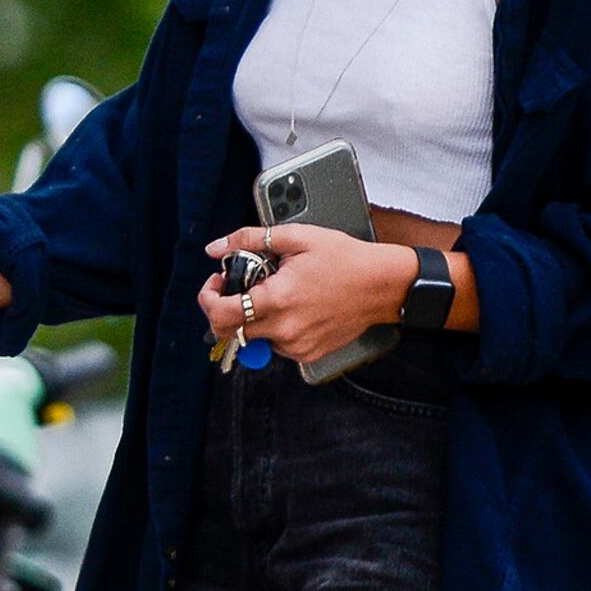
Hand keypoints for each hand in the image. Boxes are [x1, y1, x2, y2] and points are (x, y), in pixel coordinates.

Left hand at [195, 223, 409, 363]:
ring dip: (251, 318)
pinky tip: (291, 307)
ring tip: (273, 292)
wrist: (382, 285)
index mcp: (277, 299)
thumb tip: (215, 248)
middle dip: (224, 308)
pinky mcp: (308, 353)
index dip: (208, 299)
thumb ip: (250, 240)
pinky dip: (274, 327)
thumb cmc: (345, 259)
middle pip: (230, 332)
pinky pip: (276, 345)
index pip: (220, 315)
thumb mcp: (297, 237)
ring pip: (253, 339)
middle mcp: (284, 329)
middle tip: (236, 287)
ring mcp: (296, 345)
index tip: (215, 283)